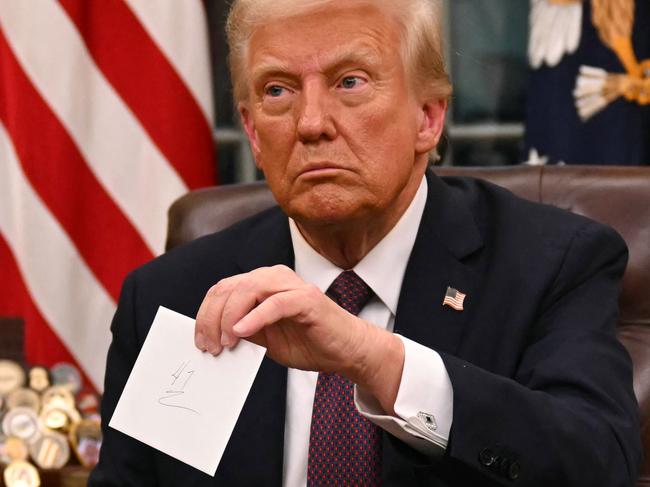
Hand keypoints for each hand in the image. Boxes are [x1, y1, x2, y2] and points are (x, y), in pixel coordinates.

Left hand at [194, 265, 403, 411]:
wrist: (346, 350)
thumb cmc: (309, 342)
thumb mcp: (265, 339)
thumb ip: (243, 331)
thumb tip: (213, 337)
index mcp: (262, 283)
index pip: (223, 289)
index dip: (205, 314)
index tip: (200, 342)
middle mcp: (274, 277)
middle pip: (230, 287)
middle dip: (212, 318)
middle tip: (209, 346)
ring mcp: (291, 285)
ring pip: (248, 289)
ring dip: (229, 317)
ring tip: (225, 342)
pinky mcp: (306, 298)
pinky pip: (274, 303)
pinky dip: (254, 317)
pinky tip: (241, 333)